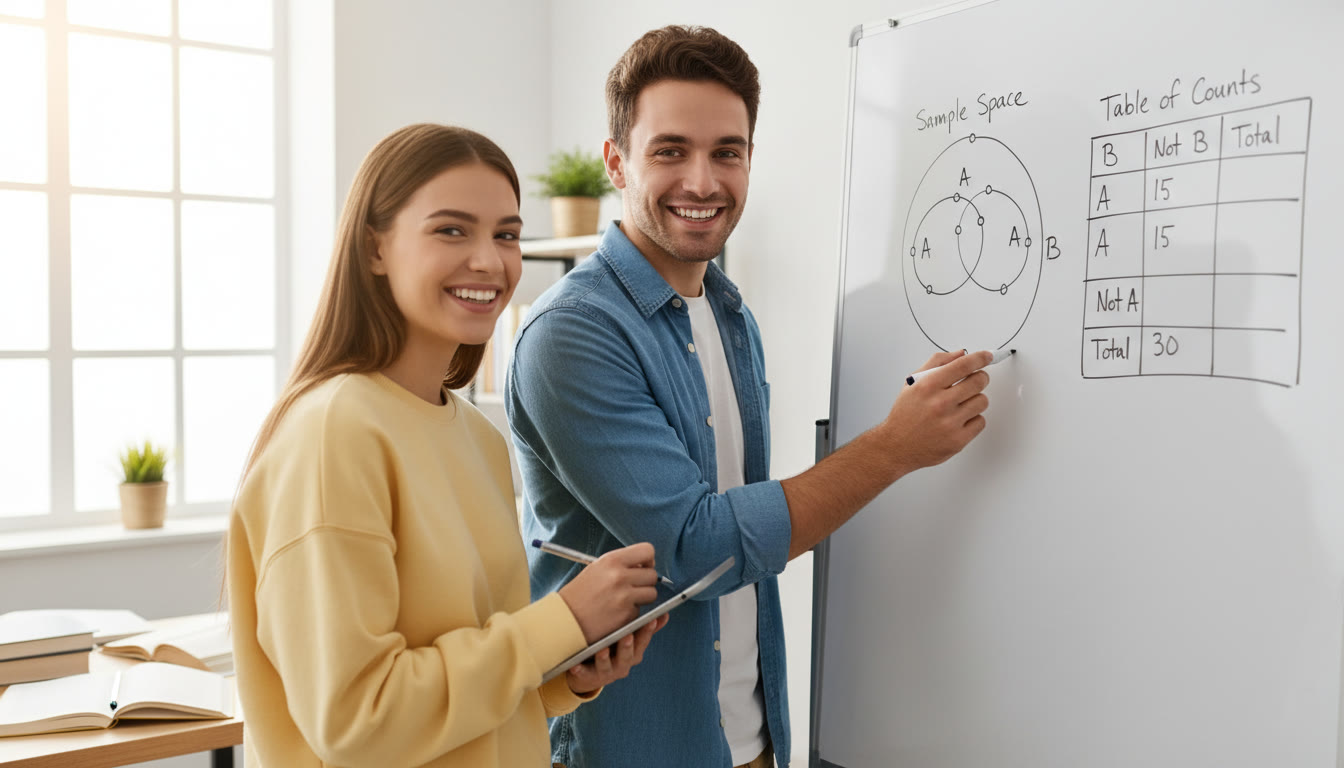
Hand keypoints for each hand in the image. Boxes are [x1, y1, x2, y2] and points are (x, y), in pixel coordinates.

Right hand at [557, 542, 660, 643]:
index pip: (647, 550)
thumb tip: (646, 565)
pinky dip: (631, 613)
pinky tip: (615, 613)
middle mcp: (619, 576)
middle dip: (646, 582)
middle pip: (652, 575)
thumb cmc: (580, 594)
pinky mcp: (626, 615)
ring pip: (651, 594)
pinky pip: (640, 611)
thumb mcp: (597, 569)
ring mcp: (624, 596)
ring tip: (624, 600)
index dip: (648, 560)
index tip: (643, 567)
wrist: (564, 619)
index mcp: (612, 560)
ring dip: (642, 598)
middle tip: (633, 588)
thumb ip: (621, 564)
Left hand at [565, 614, 668, 693]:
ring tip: (602, 649)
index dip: (647, 632)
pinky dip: (580, 670)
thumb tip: (665, 614)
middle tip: (628, 635)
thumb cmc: (614, 649)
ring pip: (606, 666)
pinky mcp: (589, 677)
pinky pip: (584, 674)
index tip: (651, 619)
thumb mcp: (631, 640)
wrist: (591, 672)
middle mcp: (622, 665)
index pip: (643, 642)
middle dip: (627, 647)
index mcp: (633, 654)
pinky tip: (575, 665)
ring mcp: (606, 673)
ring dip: (604, 658)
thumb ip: (646, 628)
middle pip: (627, 656)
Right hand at [880, 349, 991, 471]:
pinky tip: (960, 419)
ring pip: (982, 401)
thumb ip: (937, 363)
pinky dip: (973, 419)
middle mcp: (940, 403)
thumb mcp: (913, 383)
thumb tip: (961, 354)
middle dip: (980, 378)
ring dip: (975, 400)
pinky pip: (981, 421)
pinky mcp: (958, 440)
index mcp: (928, 386)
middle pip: (979, 381)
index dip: (980, 358)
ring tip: (961, 404)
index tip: (987, 356)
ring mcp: (950, 423)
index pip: (963, 365)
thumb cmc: (905, 415)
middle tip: (976, 380)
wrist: (897, 446)